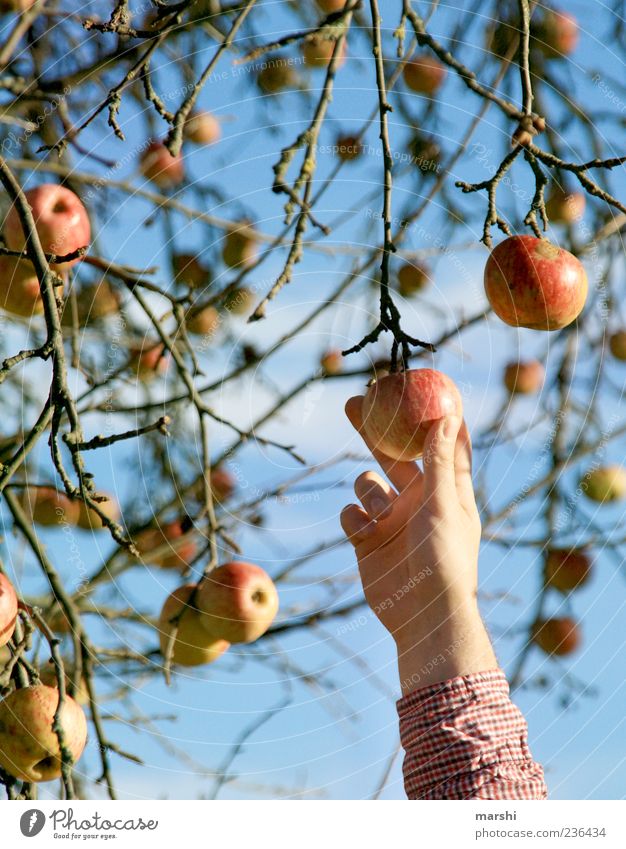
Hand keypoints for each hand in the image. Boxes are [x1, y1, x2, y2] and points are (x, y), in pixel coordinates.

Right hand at [341, 396, 496, 693]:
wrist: (423, 617)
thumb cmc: (445, 560)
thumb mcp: (443, 504)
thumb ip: (439, 461)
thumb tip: (448, 414)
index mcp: (443, 489)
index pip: (438, 442)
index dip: (427, 415)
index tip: (415, 386)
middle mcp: (417, 500)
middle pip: (392, 453)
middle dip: (374, 428)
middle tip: (354, 401)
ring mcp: (390, 519)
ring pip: (365, 483)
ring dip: (366, 489)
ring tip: (378, 512)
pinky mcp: (367, 540)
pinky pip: (350, 514)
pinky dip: (354, 518)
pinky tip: (365, 533)